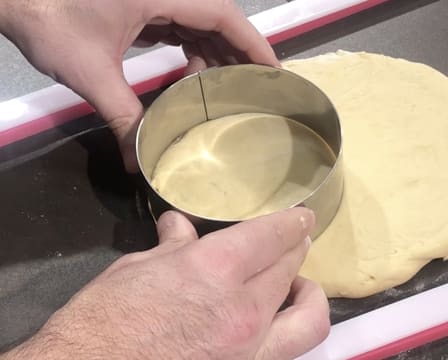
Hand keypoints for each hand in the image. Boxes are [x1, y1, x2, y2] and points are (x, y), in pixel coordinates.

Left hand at [0, 0, 278, 171]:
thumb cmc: (48, 19)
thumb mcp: (90, 72)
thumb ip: (121, 118)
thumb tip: (136, 165)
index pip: (222, 14)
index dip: (252, 43)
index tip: (273, 72)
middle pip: (216, 19)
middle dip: (236, 54)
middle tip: (252, 91)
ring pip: (198, 22)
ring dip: (212, 53)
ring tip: (221, 91)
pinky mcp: (139, 2)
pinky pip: (178, 24)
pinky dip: (189, 47)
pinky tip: (190, 75)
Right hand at [3, 208, 328, 359]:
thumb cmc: (104, 319)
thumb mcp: (136, 270)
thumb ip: (172, 247)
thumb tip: (180, 226)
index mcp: (212, 271)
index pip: (270, 236)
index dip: (292, 222)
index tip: (302, 215)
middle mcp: (243, 310)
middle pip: (289, 267)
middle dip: (295, 247)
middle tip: (295, 238)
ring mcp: (251, 350)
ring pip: (308, 316)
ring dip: (308, 291)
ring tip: (296, 282)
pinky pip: (288, 349)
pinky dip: (291, 327)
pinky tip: (274, 317)